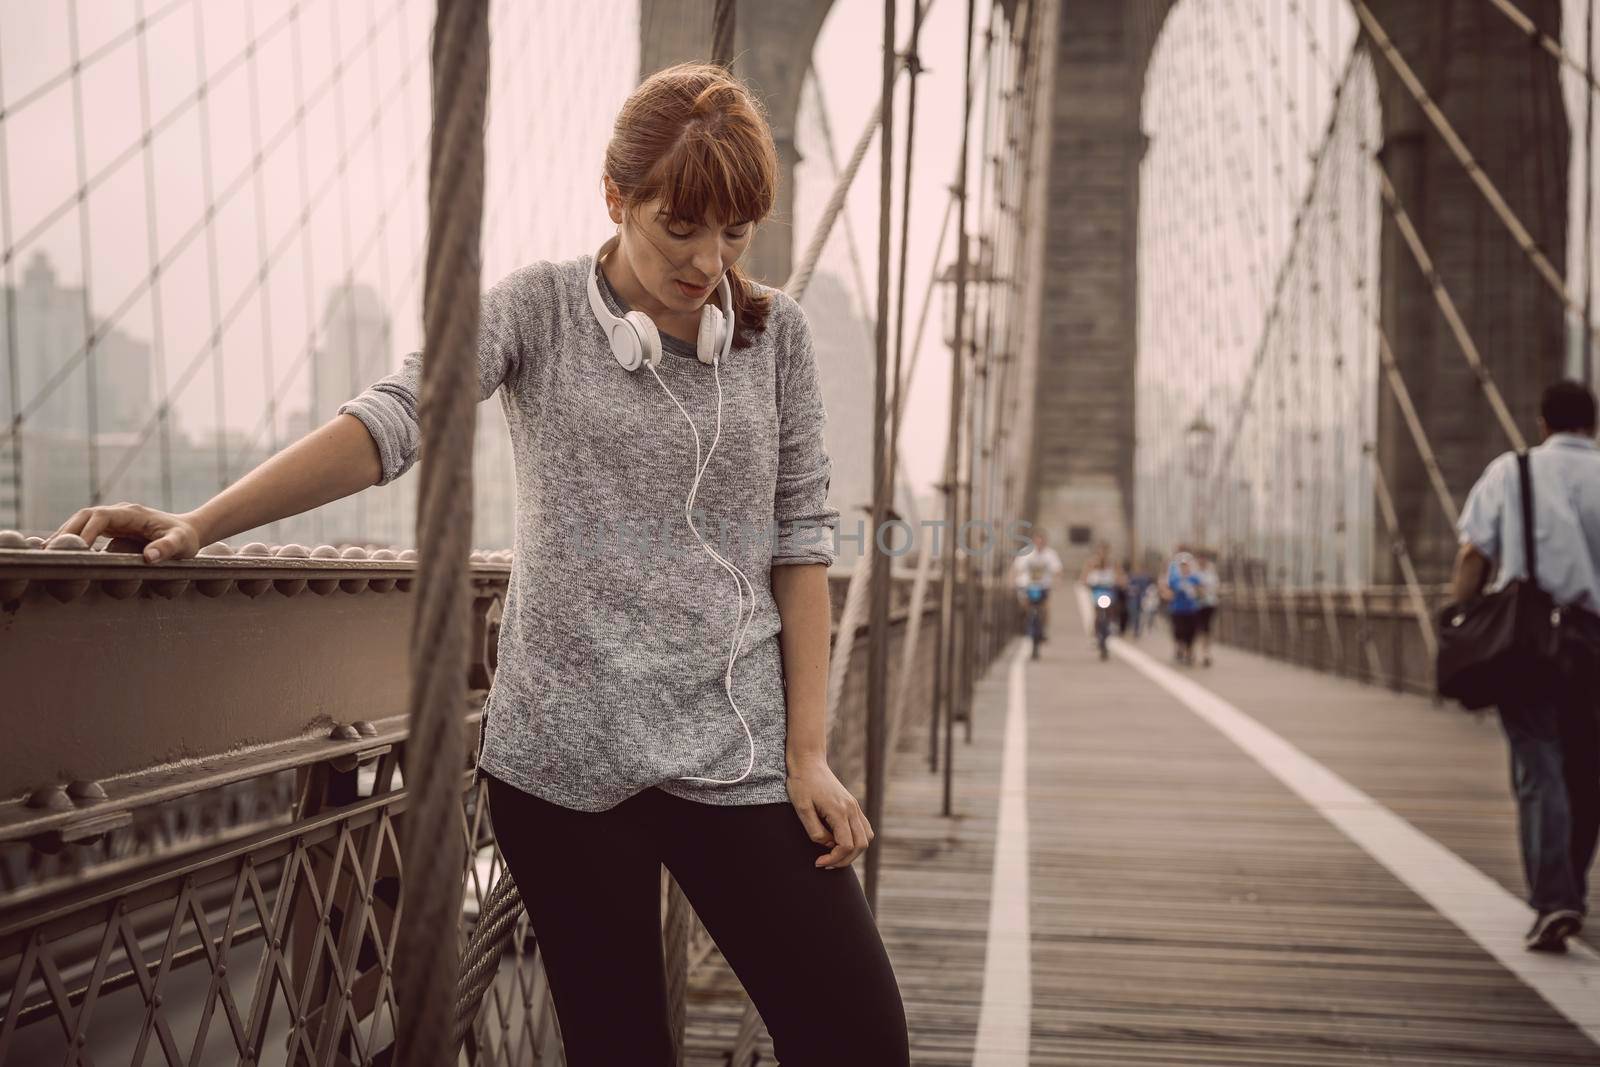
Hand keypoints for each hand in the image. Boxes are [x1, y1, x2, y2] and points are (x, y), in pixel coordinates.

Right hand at [54, 503, 203, 562]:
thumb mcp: (182, 544)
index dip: (86, 531)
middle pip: (85, 515)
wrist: (190, 531)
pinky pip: (87, 529)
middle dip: (67, 531)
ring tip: (47, 553)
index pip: (101, 517)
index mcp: (133, 514)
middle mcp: (120, 513)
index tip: (77, 549)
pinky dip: (73, 538)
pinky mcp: (112, 527)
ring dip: (65, 534)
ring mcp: (115, 519)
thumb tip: (149, 557)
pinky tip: (60, 552)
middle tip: (51, 551)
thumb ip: (167, 548)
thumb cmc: (186, 539)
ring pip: (82, 521)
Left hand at [786, 753, 873, 869]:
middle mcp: (851, 809)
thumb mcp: (801, 809)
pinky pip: (864, 828)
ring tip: (834, 855)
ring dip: (853, 851)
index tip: (818, 862)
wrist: (809, 762)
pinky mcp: (853, 805)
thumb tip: (828, 845)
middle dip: (844, 860)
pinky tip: (840, 842)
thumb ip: (815, 831)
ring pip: (866, 837)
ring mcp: (854, 806)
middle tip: (825, 863)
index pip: (846, 845)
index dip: (834, 859)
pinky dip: (857, 840)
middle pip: (861, 845)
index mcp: (839, 811)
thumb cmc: (801, 784)